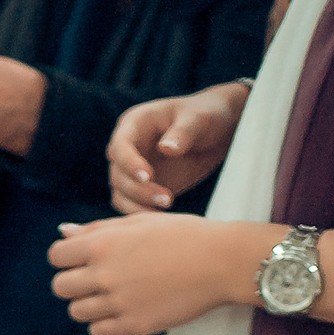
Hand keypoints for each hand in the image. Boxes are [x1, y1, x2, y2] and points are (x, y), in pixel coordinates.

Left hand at [48, 212, 276, 334]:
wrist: (223, 261)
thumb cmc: (183, 236)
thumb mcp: (140, 222)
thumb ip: (97, 229)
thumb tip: (63, 232)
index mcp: (103, 244)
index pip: (56, 256)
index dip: (67, 257)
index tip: (83, 259)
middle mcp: (105, 274)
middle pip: (60, 287)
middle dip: (74, 282)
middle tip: (99, 279)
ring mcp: (118, 302)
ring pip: (76, 312)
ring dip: (90, 304)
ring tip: (116, 294)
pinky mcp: (133, 326)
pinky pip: (97, 332)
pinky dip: (105, 324)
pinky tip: (125, 310)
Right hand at [108, 83, 246, 213]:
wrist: (216, 133)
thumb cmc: (207, 117)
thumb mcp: (199, 119)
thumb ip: (183, 132)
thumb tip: (166, 149)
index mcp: (134, 123)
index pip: (121, 146)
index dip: (130, 163)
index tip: (148, 177)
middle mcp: (127, 148)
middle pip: (118, 174)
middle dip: (139, 190)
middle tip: (168, 199)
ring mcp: (131, 170)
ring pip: (121, 194)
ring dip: (138, 205)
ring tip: (168, 207)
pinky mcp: (140, 188)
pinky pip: (132, 205)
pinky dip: (143, 213)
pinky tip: (163, 218)